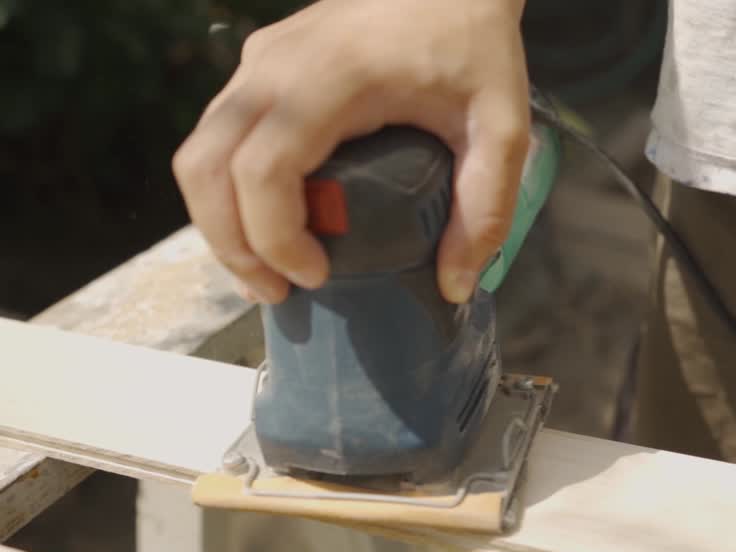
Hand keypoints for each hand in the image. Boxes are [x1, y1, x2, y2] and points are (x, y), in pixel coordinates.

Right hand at [173, 0, 530, 303]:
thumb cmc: (474, 41)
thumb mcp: (501, 127)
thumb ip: (486, 206)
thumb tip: (455, 285)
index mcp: (330, 78)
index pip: (264, 168)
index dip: (274, 236)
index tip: (316, 276)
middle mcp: (275, 66)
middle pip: (206, 167)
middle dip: (231, 244)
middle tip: (278, 293)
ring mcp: (261, 61)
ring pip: (200, 152)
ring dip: (221, 221)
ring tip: (271, 272)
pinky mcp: (262, 66)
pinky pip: (220, 136)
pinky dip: (229, 190)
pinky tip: (275, 224)